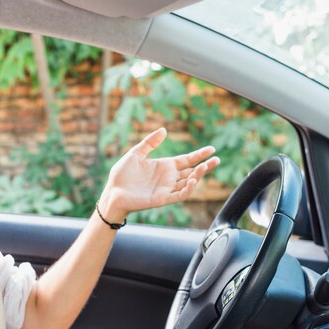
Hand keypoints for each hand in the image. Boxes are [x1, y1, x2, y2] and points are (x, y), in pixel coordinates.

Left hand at [99, 128, 219, 220]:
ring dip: (197, 176)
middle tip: (216, 159)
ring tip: (204, 167)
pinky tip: (193, 181)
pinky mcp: (162, 199)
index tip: (211, 149)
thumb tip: (164, 130)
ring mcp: (166, 189)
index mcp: (164, 166)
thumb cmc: (121, 175)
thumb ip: (150, 143)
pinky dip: (187, 189)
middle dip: (205, 166)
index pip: (187, 160)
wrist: (112, 192)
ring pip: (188, 183)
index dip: (199, 155)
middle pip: (192, 171)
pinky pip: (179, 195)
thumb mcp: (135, 154)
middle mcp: (168, 178)